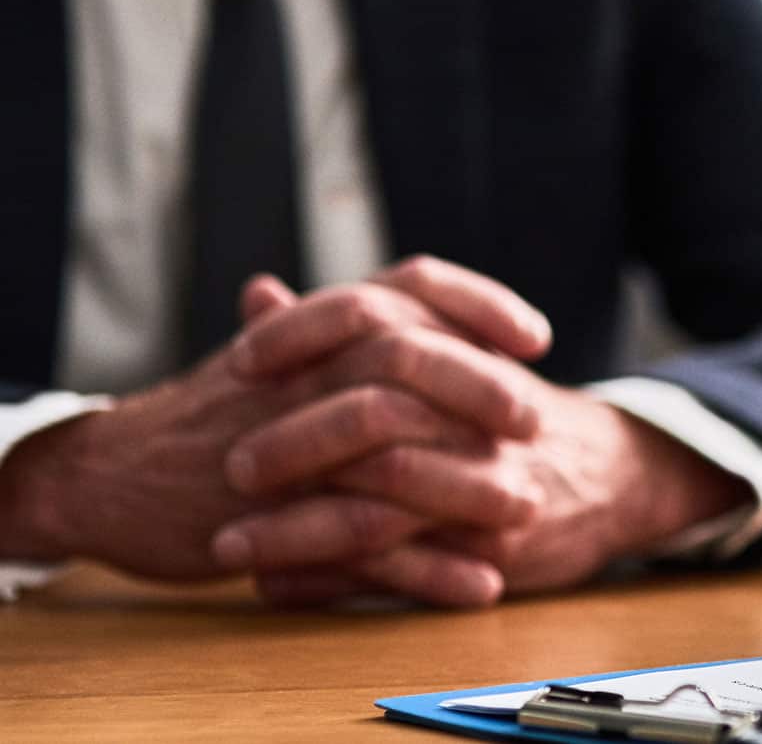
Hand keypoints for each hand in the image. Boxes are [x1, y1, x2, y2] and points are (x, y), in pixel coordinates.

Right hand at [0, 260, 546, 580]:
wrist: (112, 475)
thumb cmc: (207, 413)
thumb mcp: (275, 357)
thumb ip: (342, 330)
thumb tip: (408, 296)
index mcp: (313, 334)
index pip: (405, 287)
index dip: (477, 304)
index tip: (535, 336)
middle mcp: (302, 379)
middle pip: (404, 360)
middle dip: (480, 388)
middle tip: (536, 420)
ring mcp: (286, 449)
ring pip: (389, 457)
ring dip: (468, 487)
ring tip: (529, 509)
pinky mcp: (273, 522)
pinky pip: (364, 548)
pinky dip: (427, 571)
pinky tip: (479, 585)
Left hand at [215, 259, 749, 605]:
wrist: (614, 473)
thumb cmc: (502, 413)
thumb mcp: (442, 354)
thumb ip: (348, 329)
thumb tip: (255, 293)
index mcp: (461, 347)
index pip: (374, 316)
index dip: (300, 336)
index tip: (238, 362)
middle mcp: (479, 409)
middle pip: (376, 411)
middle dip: (293, 443)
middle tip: (231, 467)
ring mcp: (489, 479)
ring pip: (382, 502)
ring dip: (295, 528)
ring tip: (228, 543)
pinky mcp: (495, 548)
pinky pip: (401, 569)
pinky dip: (329, 580)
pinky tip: (274, 584)